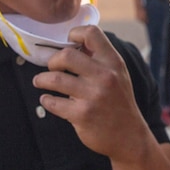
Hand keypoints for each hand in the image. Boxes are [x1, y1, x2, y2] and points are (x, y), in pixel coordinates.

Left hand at [32, 25, 154, 160]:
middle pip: (66, 55)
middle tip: (52, 68)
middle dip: (53, 61)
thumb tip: (74, 42)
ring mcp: (93, 96)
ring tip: (40, 82)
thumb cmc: (119, 102)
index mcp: (113, 63)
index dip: (74, 34)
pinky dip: (46, 100)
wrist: (129, 136)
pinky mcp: (82, 115)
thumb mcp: (118, 75)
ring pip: (54, 79)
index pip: (91, 33)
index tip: (67, 42)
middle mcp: (105, 76)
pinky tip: (48, 100)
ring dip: (42, 80)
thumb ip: (100, 59)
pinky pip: (53, 102)